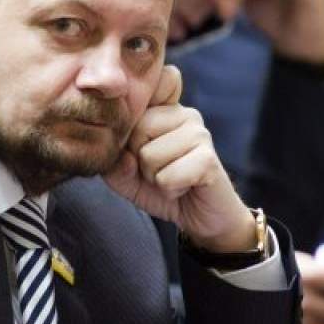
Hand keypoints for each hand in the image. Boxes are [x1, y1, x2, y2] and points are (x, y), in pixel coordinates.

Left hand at [104, 66, 254, 252]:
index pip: (132, 109)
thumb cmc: (164, 188)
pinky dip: (170, 190)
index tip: (142, 153)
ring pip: (150, 156)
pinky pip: (167, 177)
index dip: (129, 138)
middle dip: (142, 162)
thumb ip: (114, 163)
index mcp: (164, 110)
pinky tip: (184, 187)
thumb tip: (123, 156)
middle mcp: (184, 113)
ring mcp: (199, 133)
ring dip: (156, 179)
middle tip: (161, 171)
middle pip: (137, 131)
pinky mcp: (208, 158)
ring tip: (174, 178)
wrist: (202, 215)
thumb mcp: (127, 177)